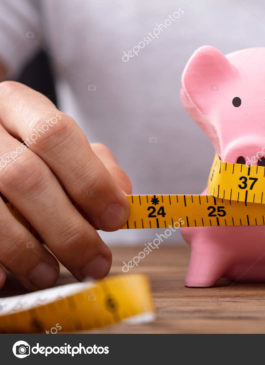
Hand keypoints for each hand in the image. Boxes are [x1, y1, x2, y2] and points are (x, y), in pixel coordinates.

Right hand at [0, 81, 130, 289]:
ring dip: (27, 251)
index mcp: (17, 105)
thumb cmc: (31, 151)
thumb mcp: (63, 145)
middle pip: (25, 177)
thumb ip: (96, 164)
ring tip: (52, 274)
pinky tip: (7, 278)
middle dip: (68, 228)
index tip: (117, 218)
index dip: (90, 180)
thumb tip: (122, 194)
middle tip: (96, 263)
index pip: (56, 134)